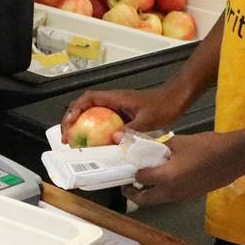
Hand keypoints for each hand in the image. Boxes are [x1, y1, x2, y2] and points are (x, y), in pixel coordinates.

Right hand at [60, 86, 186, 141]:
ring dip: (82, 128)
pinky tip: (98, 146)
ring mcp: (117, 108)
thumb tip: (114, 139)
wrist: (177, 99)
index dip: (74, 110)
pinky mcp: (123, 115)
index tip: (69, 125)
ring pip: (93, 116)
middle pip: (85, 108)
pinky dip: (97, 133)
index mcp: (115, 98)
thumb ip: (131, 130)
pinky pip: (104, 123)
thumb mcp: (147, 120)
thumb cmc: (164, 105)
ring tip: (77, 143)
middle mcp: (113, 101)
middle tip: (67, 138)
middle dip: (72, 121)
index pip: (87, 99)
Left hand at [124, 130, 244, 206]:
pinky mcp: (192, 196)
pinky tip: (165, 178)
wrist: (234, 157)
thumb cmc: (206, 147)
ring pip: (158, 200)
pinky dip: (163, 191)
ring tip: (144, 181)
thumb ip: (160, 148)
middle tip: (127, 185)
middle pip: (145, 200)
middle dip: (133, 194)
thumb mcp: (178, 142)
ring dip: (149, 194)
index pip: (139, 178)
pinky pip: (171, 197)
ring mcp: (182, 197)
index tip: (127, 166)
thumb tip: (149, 149)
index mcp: (165, 178)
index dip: (132, 171)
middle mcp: (171, 192)